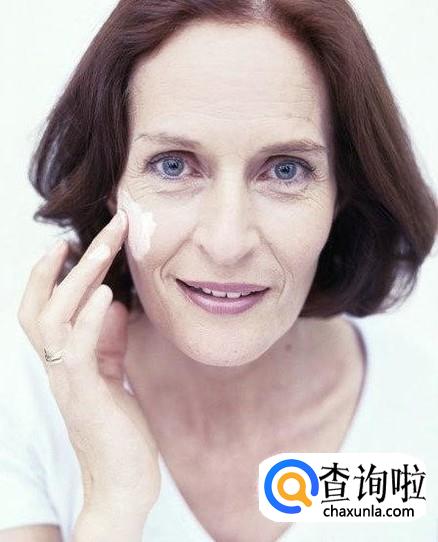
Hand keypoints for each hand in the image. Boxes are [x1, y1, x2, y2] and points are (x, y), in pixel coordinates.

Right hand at [17, 210, 160, 516]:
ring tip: (104, 248)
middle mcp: (55, 366)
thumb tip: (115, 304)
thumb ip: (108, 340)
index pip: (42, 308)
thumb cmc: (118, 426)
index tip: (71, 242)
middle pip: (43, 303)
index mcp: (62, 359)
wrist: (123, 480)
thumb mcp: (112, 372)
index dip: (49, 275)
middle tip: (103, 229)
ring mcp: (66, 380)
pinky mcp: (85, 395)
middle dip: (66, 263)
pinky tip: (107, 295)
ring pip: (55, 319)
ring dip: (80, 279)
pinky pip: (79, 350)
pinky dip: (91, 319)